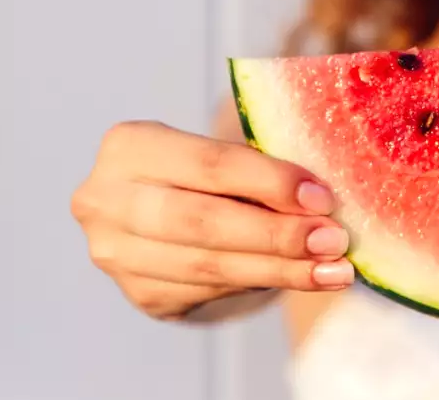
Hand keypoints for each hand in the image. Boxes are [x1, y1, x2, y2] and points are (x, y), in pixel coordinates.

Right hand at [71, 120, 353, 320]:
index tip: (323, 198)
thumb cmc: (209, 171)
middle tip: (333, 240)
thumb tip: (321, 200)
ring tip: (333, 269)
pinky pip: (209, 292)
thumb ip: (259, 168)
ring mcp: (115, 253)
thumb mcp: (224, 152)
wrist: (169, 211)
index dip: (270, 182)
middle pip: (203, 221)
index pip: (209, 164)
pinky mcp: (138, 293)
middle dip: (276, 234)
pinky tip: (303, 278)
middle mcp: (106, 200)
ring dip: (280, 269)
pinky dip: (261, 284)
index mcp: (129, 146)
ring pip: (208, 266)